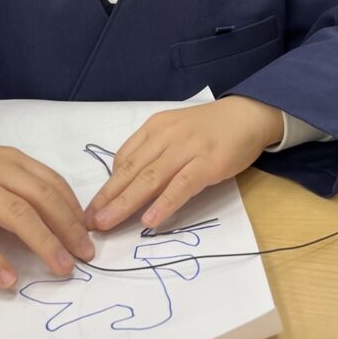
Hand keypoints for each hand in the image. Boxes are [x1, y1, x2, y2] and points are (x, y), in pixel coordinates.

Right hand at [0, 143, 94, 290]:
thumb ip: (21, 185)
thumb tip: (58, 221)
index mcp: (13, 160)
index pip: (53, 183)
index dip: (74, 209)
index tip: (89, 233)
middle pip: (43, 198)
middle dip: (69, 228)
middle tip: (86, 256)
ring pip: (18, 214)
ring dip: (44, 243)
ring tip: (62, 269)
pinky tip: (8, 280)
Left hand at [84, 96, 284, 232]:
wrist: (248, 114)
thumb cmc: (210, 128)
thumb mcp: (175, 131)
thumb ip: (153, 151)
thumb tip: (127, 181)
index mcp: (155, 128)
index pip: (123, 159)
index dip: (106, 186)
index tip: (91, 209)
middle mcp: (166, 136)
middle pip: (131, 170)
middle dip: (107, 198)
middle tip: (89, 222)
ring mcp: (187, 149)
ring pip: (150, 178)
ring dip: (126, 203)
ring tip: (108, 224)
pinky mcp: (208, 163)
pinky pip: (182, 185)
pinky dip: (164, 203)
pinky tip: (150, 220)